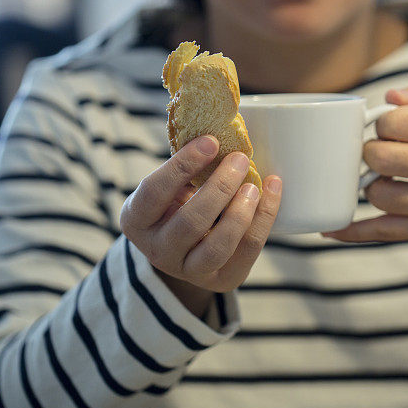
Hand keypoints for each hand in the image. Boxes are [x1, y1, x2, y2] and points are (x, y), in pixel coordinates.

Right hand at [120, 136, 281, 314]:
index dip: (183, 165)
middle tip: (239, 159)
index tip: (211, 142)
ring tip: (254, 185)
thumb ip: (186, 165)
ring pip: (219, 245)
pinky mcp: (222, 280)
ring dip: (241, 212)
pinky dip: (264, 219)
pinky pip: (246, 251)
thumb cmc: (177, 202)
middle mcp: (157, 251)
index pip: (155, 192)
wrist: (183, 250)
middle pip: (190, 222)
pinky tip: (271, 191)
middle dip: (220, 188)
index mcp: (136, 220)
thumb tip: (222, 127)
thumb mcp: (169, 185)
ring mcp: (189, 271)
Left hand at [323, 86, 407, 282]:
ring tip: (384, 179)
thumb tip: (388, 97)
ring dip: (371, 186)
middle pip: (381, 158)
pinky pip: (385, 232)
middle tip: (380, 155)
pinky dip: (354, 232)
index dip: (381, 125)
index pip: (394, 123)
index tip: (389, 131)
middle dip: (369, 154)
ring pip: (380, 195)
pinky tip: (331, 228)